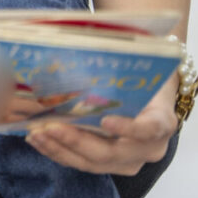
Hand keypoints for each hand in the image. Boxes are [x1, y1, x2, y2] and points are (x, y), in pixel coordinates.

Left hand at [24, 75, 178, 174]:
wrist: (151, 100)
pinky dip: (58, 152)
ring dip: (62, 149)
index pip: (149, 129)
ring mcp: (128, 160)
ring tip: (35, 134)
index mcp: (162, 122)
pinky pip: (82, 163)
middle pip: (113, 152)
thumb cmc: (143, 80)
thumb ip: (124, 63)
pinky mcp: (109, 164)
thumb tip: (93, 33)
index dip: (129, 128)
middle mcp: (149, 148)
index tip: (106, 120)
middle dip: (78, 141)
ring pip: (94, 163)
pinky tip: (37, 140)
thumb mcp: (141, 71)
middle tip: (50, 127)